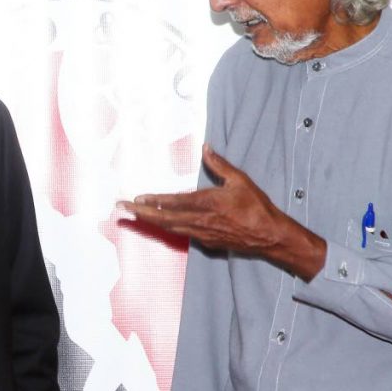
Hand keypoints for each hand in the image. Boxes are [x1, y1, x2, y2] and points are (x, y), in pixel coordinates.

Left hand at [121, 144, 325, 280]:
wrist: (269, 236)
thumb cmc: (257, 207)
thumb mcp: (240, 180)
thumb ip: (220, 164)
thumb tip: (206, 147)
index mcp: (207, 203)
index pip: (173, 201)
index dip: (153, 200)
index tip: (136, 198)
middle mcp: (200, 220)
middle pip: (164, 218)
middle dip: (141, 213)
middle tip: (122, 208)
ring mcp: (202, 234)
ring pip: (170, 228)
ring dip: (151, 221)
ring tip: (134, 215)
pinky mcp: (207, 242)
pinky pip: (183, 234)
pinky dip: (168, 227)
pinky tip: (161, 223)